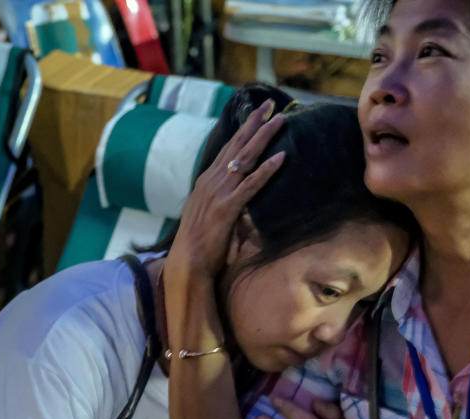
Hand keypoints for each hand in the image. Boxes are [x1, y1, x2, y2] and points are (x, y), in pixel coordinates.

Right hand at [164, 99, 285, 281]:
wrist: (188, 262)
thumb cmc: (200, 245)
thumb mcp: (212, 217)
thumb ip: (226, 203)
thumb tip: (243, 202)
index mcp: (207, 181)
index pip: (227, 148)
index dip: (243, 129)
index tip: (257, 113)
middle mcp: (212, 180)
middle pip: (237, 145)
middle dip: (255, 122)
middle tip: (270, 104)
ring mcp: (219, 192)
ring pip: (245, 158)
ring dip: (264, 137)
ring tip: (280, 120)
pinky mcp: (228, 207)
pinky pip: (251, 184)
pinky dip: (267, 170)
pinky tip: (281, 157)